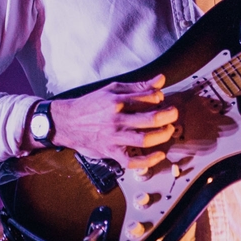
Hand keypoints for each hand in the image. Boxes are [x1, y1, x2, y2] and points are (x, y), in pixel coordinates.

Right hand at [44, 75, 176, 169]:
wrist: (67, 122)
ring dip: (162, 135)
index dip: (160, 98)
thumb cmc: (91, 104)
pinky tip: (159, 155)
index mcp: (117, 101)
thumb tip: (161, 80)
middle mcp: (116, 119)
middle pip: (150, 119)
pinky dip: (148, 160)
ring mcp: (114, 137)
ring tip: (168, 130)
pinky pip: (132, 161)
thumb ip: (138, 86)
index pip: (148, 98)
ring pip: (144, 139)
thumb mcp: (112, 89)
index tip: (162, 99)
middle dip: (168, 116)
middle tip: (173, 114)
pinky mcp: (111, 151)